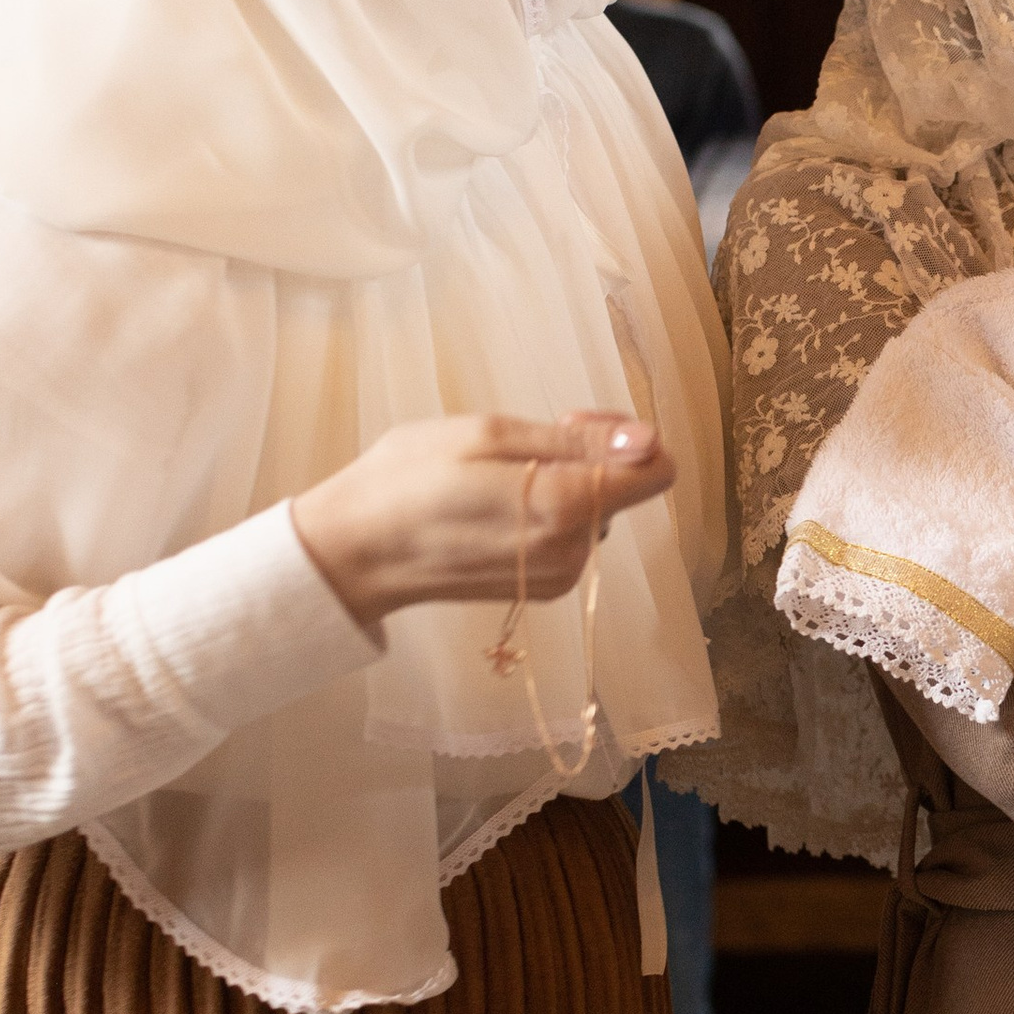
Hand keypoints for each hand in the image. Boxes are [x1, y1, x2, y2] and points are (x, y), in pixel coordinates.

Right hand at [291, 411, 673, 629]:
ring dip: (566, 485)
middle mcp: (572, 551)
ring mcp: (559, 577)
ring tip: (497, 475)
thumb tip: (647, 439)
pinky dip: (548, 513)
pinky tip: (496, 505)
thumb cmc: (409, 479)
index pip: (657, 471)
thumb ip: (577, 442)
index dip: (627, 438)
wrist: (356, 552)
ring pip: (597, 513)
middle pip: (625, 491)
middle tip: (520, 443)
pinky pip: (570, 538)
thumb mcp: (488, 435)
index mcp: (565, 507)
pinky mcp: (542, 588)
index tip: (574, 424)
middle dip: (590, 458)